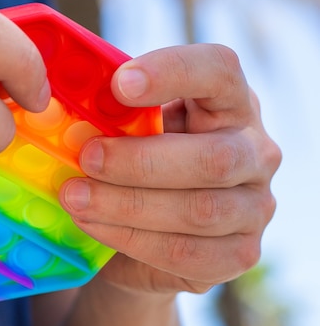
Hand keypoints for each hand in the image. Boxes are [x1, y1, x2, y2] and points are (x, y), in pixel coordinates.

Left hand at [59, 44, 280, 293]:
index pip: (220, 71)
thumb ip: (114, 112)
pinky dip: (130, 239)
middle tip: (86, 157)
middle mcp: (256, 152)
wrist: (147, 228)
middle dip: (139, 161)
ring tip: (74, 197)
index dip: (172, 72)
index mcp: (230, 102)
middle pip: (213, 158)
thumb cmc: (136, 161)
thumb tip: (69, 101)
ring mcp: (254, 207)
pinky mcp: (237, 255)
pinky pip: (185, 252)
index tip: (119, 84)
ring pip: (199, 211)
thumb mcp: (131, 127)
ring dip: (125, 205)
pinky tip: (90, 224)